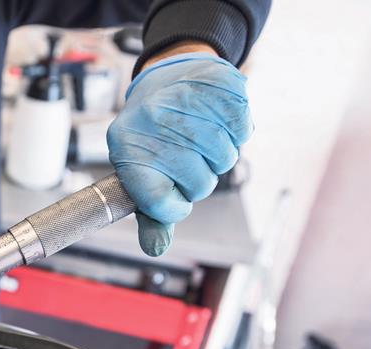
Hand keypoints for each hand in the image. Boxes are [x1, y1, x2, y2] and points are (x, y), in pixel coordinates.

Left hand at [108, 46, 251, 255]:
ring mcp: (186, 100)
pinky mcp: (220, 85)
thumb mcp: (143, 174)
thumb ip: (153, 213)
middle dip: (198, 178)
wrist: (168, 77)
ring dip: (218, 155)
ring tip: (201, 137)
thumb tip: (156, 249)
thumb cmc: (154, 138)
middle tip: (188, 158)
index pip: (159, 202)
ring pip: (225, 159)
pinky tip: (217, 120)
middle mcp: (152, 122)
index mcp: (127, 149)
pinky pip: (242, 132)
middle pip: (199, 184)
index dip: (175, 205)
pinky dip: (235, 133)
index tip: (175, 194)